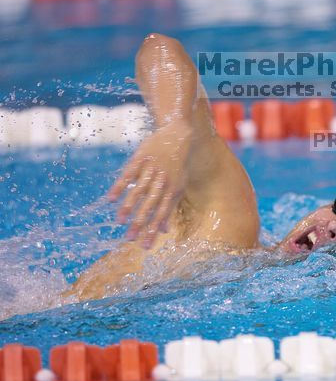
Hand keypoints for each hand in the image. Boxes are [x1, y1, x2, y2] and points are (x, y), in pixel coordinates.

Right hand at [107, 122, 191, 248]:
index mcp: (173, 190)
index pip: (162, 215)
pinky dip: (119, 187)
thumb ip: (170, 208)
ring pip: (139, 191)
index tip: (144, 246)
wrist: (177, 134)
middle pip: (150, 206)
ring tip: (119, 221)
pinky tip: (110, 199)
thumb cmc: (178, 165)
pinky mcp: (141, 158)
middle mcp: (163, 181)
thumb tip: (164, 230)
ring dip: (128, 207)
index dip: (153, 231)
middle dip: (140, 224)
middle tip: (129, 239)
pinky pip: (129, 174)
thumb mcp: (180, 186)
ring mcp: (152, 169)